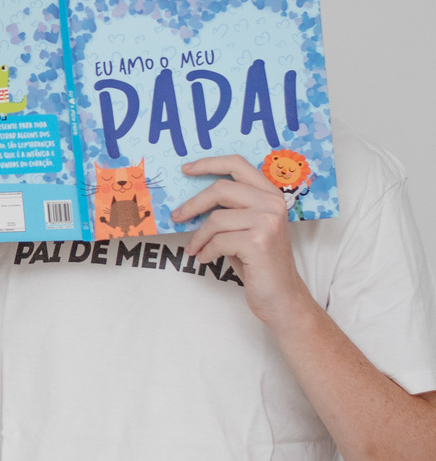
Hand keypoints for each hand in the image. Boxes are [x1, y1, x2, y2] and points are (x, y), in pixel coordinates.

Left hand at [172, 156, 312, 326]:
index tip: (186, 170)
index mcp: (270, 194)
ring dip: (198, 237)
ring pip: (215, 219)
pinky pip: (218, 241)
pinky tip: (205, 258)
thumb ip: (230, 209)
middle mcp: (272, 203)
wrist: (282, 296)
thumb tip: (191, 199)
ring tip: (195, 249)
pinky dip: (206, 252)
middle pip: (220, 189)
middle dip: (193, 204)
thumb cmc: (259, 262)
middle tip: (177, 217)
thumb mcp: (247, 228)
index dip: (208, 164)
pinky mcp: (258, 242)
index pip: (237, 164)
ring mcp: (268, 221)